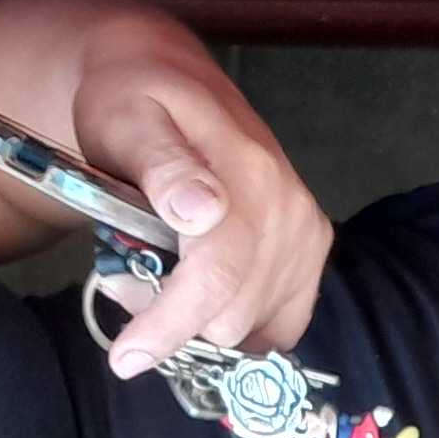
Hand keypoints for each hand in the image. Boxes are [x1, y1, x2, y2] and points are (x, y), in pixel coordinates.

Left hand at [51, 10, 330, 378]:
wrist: (168, 77)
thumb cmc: (133, 103)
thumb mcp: (126, 120)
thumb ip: (161, 165)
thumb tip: (201, 212)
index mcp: (246, 178)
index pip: (217, 276)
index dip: (170, 326)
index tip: (125, 360)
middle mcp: (290, 210)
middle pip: (231, 318)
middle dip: (173, 317)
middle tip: (129, 273)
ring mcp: (307, 233)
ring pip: (252, 329)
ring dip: (201, 320)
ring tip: (163, 271)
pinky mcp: (313, 249)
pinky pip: (281, 325)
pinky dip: (239, 322)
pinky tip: (206, 292)